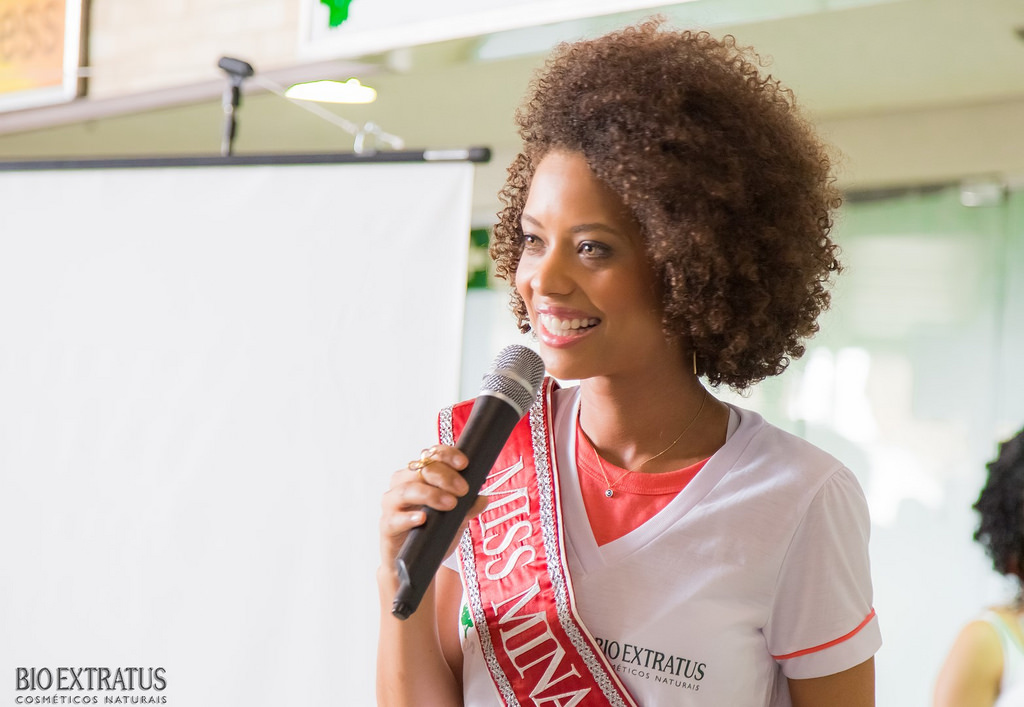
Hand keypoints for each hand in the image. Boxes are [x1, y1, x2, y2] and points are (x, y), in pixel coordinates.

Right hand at [378, 445, 487, 586]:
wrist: (414, 564)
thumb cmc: (432, 534)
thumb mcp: (456, 519)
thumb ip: (468, 507)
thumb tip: (483, 498)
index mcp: (419, 476)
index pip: (431, 455)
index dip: (447, 455)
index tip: (464, 464)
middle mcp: (403, 484)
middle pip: (421, 469)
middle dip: (445, 477)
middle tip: (463, 490)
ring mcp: (392, 504)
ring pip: (407, 489)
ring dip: (430, 494)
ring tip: (450, 503)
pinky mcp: (387, 525)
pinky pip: (395, 518)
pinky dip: (409, 517)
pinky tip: (422, 519)